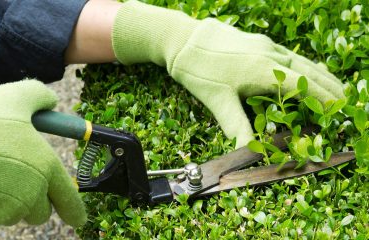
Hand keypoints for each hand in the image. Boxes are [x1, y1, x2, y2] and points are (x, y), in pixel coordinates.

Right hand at [0, 80, 85, 226]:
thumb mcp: (15, 98)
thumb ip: (38, 96)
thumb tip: (51, 101)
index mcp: (47, 167)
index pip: (70, 200)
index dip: (75, 210)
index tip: (78, 219)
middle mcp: (32, 192)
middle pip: (41, 211)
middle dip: (34, 201)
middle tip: (20, 179)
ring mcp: (7, 209)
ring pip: (16, 214)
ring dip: (11, 202)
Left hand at [112, 1, 343, 147]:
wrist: (183, 39)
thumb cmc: (199, 70)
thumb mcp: (218, 101)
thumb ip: (236, 126)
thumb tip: (248, 152)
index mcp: (265, 72)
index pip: (304, 89)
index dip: (324, 102)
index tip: (339, 113)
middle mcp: (271, 56)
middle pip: (310, 73)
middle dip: (331, 89)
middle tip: (349, 103)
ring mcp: (266, 46)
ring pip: (303, 62)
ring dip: (321, 75)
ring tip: (337, 87)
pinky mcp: (259, 42)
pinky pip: (290, 55)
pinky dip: (305, 66)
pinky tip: (306, 70)